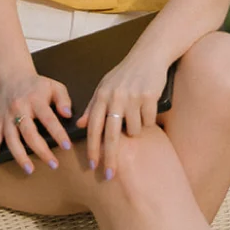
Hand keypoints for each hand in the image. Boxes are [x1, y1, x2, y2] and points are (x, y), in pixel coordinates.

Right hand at [0, 73, 73, 174]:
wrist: (13, 76)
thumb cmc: (36, 85)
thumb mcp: (54, 86)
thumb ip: (63, 99)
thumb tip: (67, 114)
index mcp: (35, 100)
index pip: (48, 119)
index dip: (58, 133)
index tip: (67, 146)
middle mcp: (19, 108)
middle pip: (29, 133)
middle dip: (41, 150)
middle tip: (53, 164)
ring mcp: (7, 116)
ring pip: (11, 139)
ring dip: (20, 156)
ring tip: (30, 169)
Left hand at [77, 51, 168, 178]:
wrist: (149, 55)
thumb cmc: (125, 73)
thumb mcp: (105, 86)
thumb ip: (92, 106)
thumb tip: (79, 125)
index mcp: (102, 95)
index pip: (93, 127)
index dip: (92, 148)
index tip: (92, 165)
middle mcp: (115, 97)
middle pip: (111, 136)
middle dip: (109, 158)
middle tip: (109, 175)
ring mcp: (132, 97)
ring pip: (134, 130)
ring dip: (136, 129)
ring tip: (137, 114)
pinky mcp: (149, 96)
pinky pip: (149, 122)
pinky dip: (149, 119)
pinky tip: (148, 107)